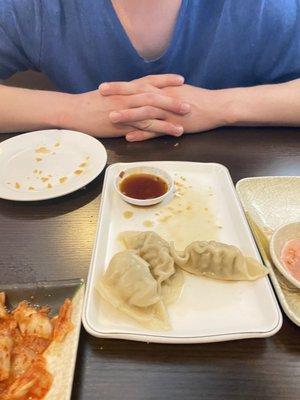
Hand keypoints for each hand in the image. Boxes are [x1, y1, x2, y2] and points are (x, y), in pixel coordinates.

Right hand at [61, 85, 189, 136]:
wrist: (73, 111)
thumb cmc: (88, 105)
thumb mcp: (107, 96)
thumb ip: (121, 96)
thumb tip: (131, 97)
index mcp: (125, 89)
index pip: (148, 81)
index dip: (165, 80)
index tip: (180, 79)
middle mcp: (128, 97)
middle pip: (155, 95)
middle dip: (173, 98)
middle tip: (190, 102)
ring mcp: (126, 110)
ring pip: (153, 110)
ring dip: (171, 114)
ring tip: (187, 118)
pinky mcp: (124, 124)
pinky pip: (146, 126)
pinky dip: (161, 128)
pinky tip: (173, 132)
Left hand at [107, 84, 229, 140]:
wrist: (216, 106)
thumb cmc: (197, 99)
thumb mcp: (177, 91)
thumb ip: (161, 92)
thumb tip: (147, 93)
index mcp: (163, 89)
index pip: (138, 85)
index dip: (120, 86)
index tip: (104, 86)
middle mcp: (163, 98)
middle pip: (138, 94)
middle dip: (118, 94)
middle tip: (100, 94)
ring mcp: (168, 112)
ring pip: (145, 112)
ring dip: (128, 114)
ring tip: (111, 117)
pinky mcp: (175, 125)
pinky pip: (156, 131)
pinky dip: (143, 134)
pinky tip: (130, 138)